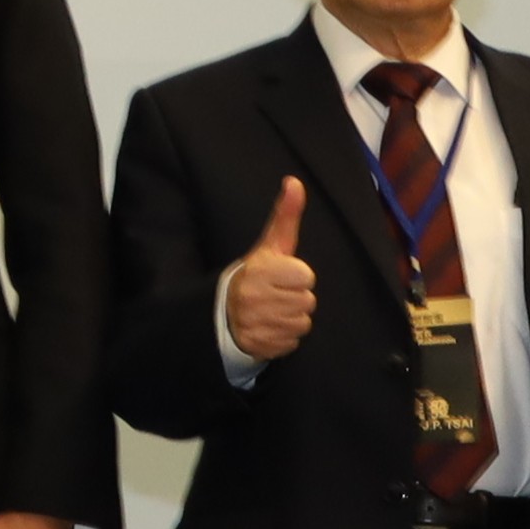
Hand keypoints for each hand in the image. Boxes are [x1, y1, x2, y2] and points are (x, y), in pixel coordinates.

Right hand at [220, 177, 316, 364]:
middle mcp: (256, 297)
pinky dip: (282, 337)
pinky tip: (268, 328)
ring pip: (302, 323)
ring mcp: (256, 323)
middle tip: (275, 295)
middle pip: (308, 301)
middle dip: (295, 299)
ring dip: (291, 319)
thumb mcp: (268, 245)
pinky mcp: (259, 346)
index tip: (281, 276)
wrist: (221, 312)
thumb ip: (285, 216)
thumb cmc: (254, 275)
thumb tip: (294, 182)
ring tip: (272, 311)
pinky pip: (291, 343)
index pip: (306, 276)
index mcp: (261, 270)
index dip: (297, 277)